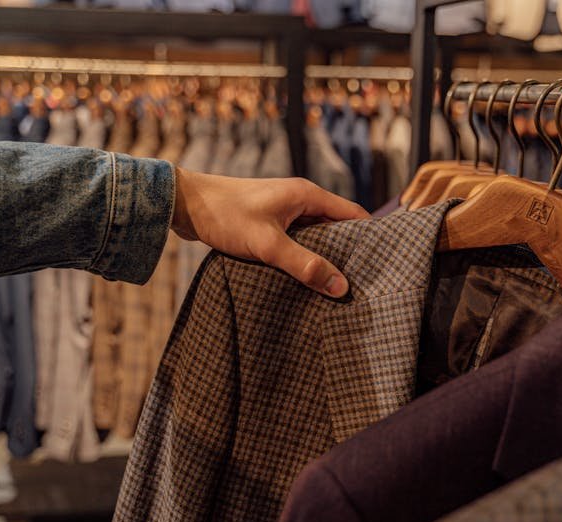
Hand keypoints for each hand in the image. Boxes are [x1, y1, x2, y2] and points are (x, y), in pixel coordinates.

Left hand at [171, 168, 368, 297]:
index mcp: (307, 194)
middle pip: (336, 226)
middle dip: (347, 252)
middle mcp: (300, 198)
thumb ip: (304, 265)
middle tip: (359, 282)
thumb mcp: (268, 245)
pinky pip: (297, 239)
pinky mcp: (268, 221)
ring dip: (322, 256)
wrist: (183, 204)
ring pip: (316, 235)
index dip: (369, 238)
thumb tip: (340, 286)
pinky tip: (303, 277)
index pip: (353, 215)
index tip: (379, 264)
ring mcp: (283, 209)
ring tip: (334, 284)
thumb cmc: (225, 216)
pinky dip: (303, 256)